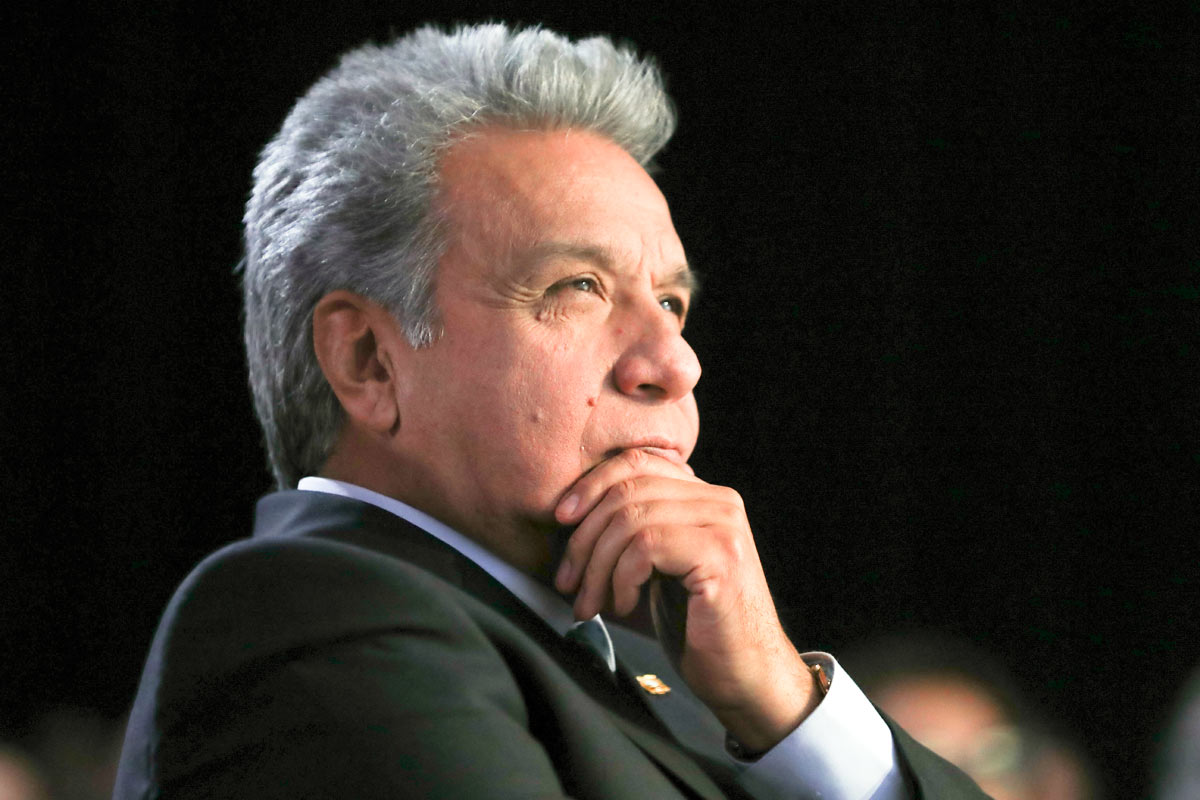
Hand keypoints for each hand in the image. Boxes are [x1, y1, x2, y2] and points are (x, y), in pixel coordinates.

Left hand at [552, 449, 820, 752]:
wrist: (746, 677)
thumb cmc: (696, 627)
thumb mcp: (657, 568)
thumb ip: (633, 532)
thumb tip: (569, 515)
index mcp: (704, 496)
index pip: (637, 462)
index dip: (591, 484)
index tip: (560, 518)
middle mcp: (719, 501)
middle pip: (627, 490)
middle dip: (584, 538)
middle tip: (567, 582)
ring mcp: (723, 525)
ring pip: (631, 519)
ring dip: (597, 567)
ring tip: (591, 604)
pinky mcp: (721, 555)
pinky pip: (646, 546)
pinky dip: (622, 578)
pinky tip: (625, 605)